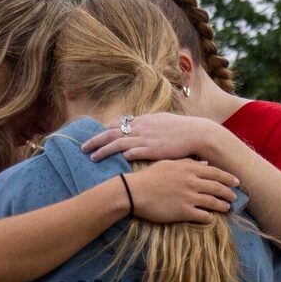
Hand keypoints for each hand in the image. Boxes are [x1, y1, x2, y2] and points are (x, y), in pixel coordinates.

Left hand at [84, 111, 224, 165]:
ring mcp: (146, 138)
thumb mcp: (164, 120)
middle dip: (95, 139)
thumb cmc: (183, 129)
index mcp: (143, 120)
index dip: (105, 130)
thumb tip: (142, 121)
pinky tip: (113, 161)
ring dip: (103, 150)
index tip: (95, 135)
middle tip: (82, 146)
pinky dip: (121, 155)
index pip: (118, 123)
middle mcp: (141, 127)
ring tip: (91, 157)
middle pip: (112, 132)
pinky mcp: (152, 149)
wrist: (197, 133)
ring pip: (117, 143)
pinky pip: (132, 152)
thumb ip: (151, 122)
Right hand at [124, 158, 237, 223]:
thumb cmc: (149, 176)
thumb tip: (205, 164)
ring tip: (227, 208)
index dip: (228, 178)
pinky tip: (212, 218)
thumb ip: (188, 163)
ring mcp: (189, 197)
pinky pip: (203, 216)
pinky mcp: (183, 211)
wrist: (134, 192)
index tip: (236, 182)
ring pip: (213, 202)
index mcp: (189, 168)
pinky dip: (210, 217)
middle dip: (229, 193)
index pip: (215, 172)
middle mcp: (192, 181)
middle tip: (235, 197)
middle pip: (218, 187)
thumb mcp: (169, 164)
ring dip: (223, 206)